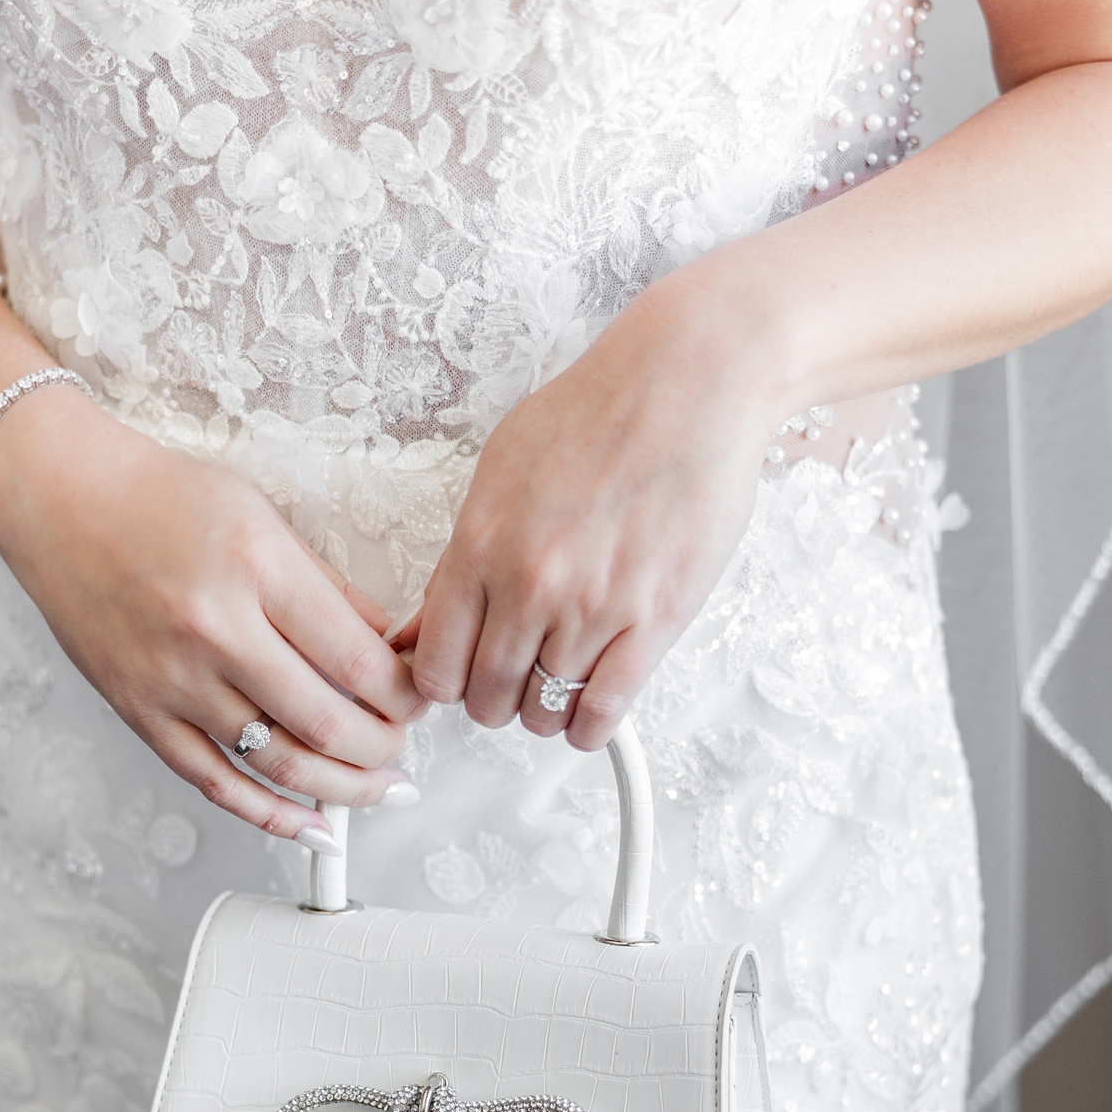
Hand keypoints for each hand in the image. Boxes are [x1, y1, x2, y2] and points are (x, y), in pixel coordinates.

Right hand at [0, 387, 424, 847]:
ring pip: (278, 764)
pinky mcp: (142, 713)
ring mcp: (173, 681)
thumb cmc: (160, 500)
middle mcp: (213, 631)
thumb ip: (329, 591)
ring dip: (342, 789)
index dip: (404, 694)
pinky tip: (313, 826)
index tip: (417, 697)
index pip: (358, 661)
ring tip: (375, 788)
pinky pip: (215, 783)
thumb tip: (390, 651)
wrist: (59, 503)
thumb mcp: (262, 519)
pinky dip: (272, 815)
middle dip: (383, 747)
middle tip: (401, 744)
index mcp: (256, 570)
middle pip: (326, 722)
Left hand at [402, 265, 782, 748]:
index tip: (460, 678)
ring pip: (543, 711)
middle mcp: (529, 586)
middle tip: (510, 682)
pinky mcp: (653, 623)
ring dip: (543, 711)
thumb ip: (460, 557)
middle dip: (493, 700)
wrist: (689, 383)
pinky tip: (589, 714)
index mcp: (480, 547)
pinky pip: (603, 712)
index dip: (446, 683)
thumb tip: (423, 626)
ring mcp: (592, 610)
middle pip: (486, 698)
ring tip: (554, 686)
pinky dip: (589, 728)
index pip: (435, 664)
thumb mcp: (499, 471)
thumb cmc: (598, 413)